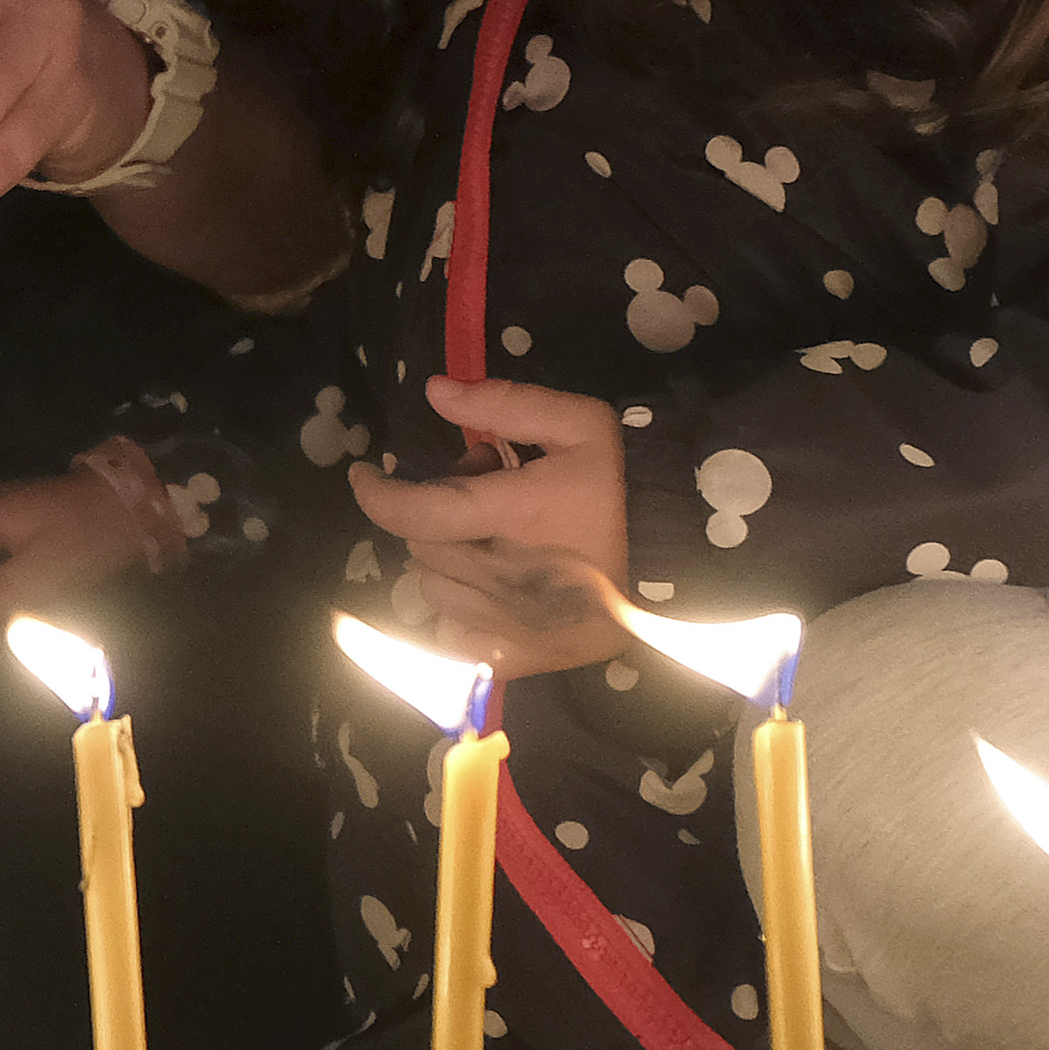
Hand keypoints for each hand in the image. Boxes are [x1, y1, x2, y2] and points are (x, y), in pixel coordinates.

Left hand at [344, 373, 642, 677]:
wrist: (683, 561)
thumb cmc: (627, 488)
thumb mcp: (582, 426)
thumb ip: (508, 405)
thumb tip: (435, 390)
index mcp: (513, 516)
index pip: (414, 512)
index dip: (377, 493)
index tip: (365, 474)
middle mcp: (501, 577)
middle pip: (423, 545)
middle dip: (441, 515)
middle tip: (488, 498)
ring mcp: (507, 625)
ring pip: (433, 590)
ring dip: (448, 563)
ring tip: (498, 544)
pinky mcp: (518, 659)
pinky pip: (452, 639)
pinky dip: (459, 614)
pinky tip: (494, 593)